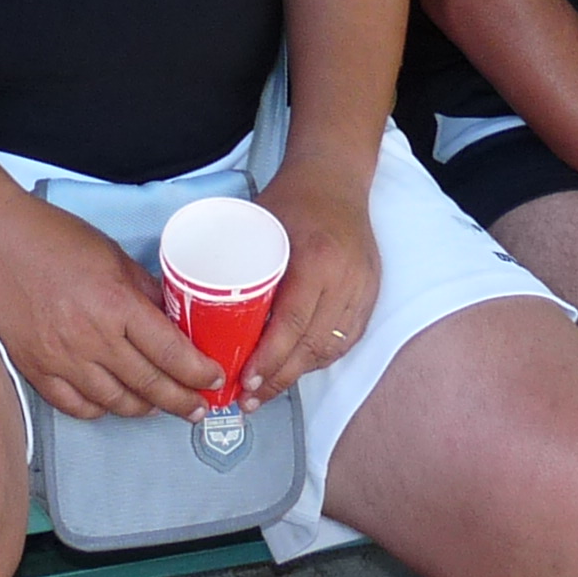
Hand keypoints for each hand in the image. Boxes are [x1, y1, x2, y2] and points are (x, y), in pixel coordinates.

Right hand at [0, 195, 217, 420]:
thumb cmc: (54, 238)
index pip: (171, 353)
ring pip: (116, 403)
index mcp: (117, 304)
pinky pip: (77, 406)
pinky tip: (114, 403)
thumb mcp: (114, 256)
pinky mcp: (36, 369)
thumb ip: (145, 291)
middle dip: (182, 401)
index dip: (199, 372)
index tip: (214, 379)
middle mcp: (92, 339)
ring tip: (162, 406)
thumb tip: (174, 320)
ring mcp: (62, 359)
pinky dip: (101, 410)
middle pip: (149, 385)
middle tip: (199, 408)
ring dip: (145, 409)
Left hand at [241, 168, 381, 403]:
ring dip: (298, 373)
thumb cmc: (292, 199)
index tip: (245, 380)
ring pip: (331, 348)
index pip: (294, 325)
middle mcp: (346, 279)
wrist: (337, 179)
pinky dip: (319, 357)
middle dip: (279, 377)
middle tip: (249, 397)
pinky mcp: (370, 294)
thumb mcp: (259, 225)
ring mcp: (363, 289)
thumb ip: (244, 266)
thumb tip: (206, 313)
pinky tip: (297, 367)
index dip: (270, 360)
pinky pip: (347, 339)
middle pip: (313, 345)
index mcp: (317, 260)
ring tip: (266, 389)